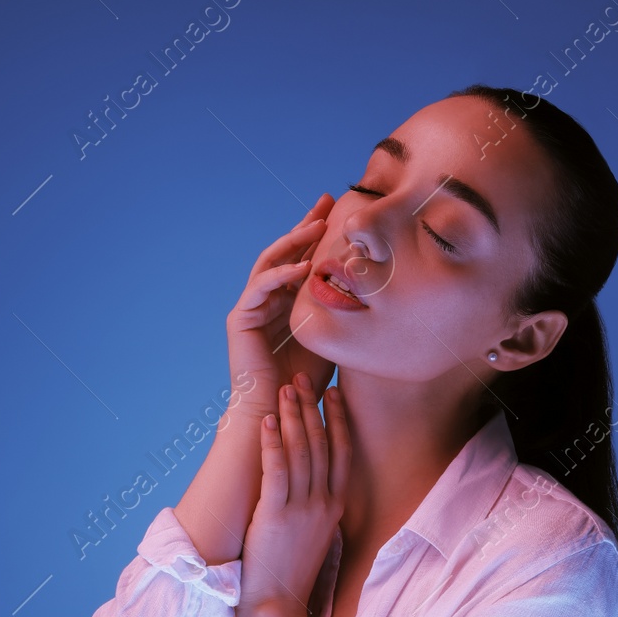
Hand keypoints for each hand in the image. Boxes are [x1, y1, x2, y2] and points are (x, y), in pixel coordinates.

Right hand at [222, 195, 337, 434]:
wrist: (278, 414)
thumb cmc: (305, 386)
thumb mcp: (333, 340)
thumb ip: (341, 314)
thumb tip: (376, 291)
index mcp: (288, 304)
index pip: (303, 260)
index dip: (319, 237)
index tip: (341, 212)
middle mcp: (268, 301)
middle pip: (286, 253)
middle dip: (306, 227)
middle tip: (326, 202)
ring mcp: (252, 308)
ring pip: (270, 263)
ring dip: (292, 242)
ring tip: (315, 226)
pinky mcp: (241, 319)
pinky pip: (259, 289)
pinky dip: (280, 276)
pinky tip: (301, 267)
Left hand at [238, 375, 350, 615]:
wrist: (278, 603)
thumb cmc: (290, 568)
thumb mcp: (313, 531)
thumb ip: (315, 503)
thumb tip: (310, 478)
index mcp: (335, 506)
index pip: (342, 452)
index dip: (338, 418)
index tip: (333, 391)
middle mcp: (324, 504)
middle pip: (321, 444)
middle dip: (312, 407)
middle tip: (303, 377)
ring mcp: (302, 509)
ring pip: (301, 452)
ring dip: (293, 416)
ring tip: (285, 388)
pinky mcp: (277, 515)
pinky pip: (277, 470)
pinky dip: (273, 441)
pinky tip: (269, 419)